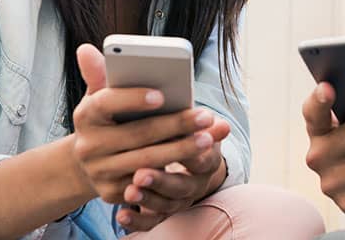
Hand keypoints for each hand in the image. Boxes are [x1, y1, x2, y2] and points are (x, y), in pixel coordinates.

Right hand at [71, 45, 227, 227]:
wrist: (87, 163)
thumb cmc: (106, 118)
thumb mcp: (102, 95)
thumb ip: (103, 73)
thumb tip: (88, 48)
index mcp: (86, 115)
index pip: (107, 103)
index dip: (133, 99)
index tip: (161, 95)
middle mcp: (88, 146)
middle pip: (137, 135)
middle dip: (175, 125)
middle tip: (205, 116)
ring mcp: (100, 172)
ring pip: (146, 161)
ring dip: (180, 150)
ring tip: (208, 138)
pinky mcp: (112, 193)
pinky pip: (147, 185)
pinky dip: (173, 172)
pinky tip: (196, 161)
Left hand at [115, 120, 230, 230]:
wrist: (188, 160)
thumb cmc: (186, 133)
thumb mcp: (196, 126)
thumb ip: (199, 122)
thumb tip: (223, 125)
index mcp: (208, 162)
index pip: (202, 161)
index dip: (188, 154)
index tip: (169, 144)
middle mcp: (195, 184)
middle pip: (181, 187)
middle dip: (161, 182)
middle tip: (140, 174)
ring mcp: (178, 200)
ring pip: (165, 206)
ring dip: (147, 200)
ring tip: (129, 191)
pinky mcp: (161, 212)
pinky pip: (150, 222)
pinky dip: (136, 221)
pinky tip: (121, 215)